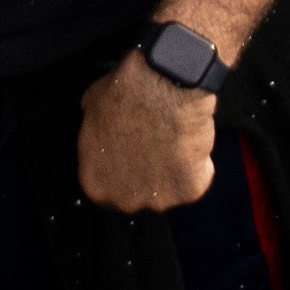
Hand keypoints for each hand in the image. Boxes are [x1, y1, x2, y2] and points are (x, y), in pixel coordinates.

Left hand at [76, 54, 219, 214]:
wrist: (162, 88)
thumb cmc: (126, 95)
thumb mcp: (91, 108)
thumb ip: (94, 133)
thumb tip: (101, 129)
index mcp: (95, 184)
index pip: (105, 189)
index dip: (119, 168)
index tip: (128, 154)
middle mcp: (125, 201)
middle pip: (137, 196)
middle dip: (144, 176)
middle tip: (151, 147)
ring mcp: (160, 200)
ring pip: (169, 190)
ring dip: (171, 171)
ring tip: (172, 140)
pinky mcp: (190, 192)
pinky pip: (198, 179)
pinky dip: (198, 163)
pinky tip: (189, 140)